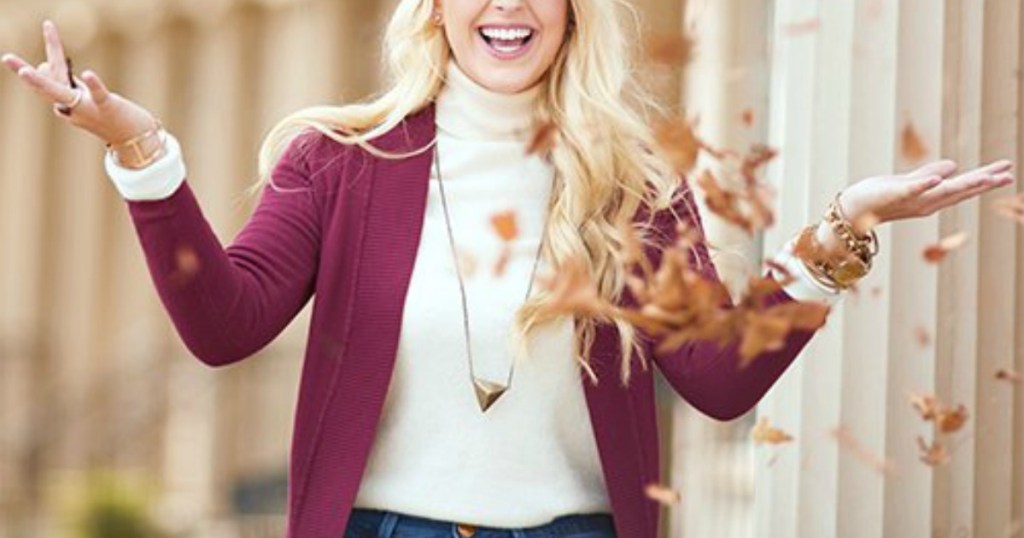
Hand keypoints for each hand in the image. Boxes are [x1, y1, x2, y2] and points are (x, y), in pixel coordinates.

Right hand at [1, 19, 157, 145]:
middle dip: (26, 74)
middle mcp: (72, 109)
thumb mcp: (85, 100)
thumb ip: (67, 85)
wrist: (137, 141)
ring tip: (26, 70)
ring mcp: (88, 109)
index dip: (43, 65)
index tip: (37, 39)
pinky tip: (88, 73)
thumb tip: (44, 64)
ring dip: (43, 83)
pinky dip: (92, 84)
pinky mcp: (107, 107)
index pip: (49, 81)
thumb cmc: (111, 117)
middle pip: (46, 88)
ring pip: (61, 94)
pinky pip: (98, 95)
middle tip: (5, 57)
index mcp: (66, 106)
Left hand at [838, 159, 1014, 224]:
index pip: (963, 187)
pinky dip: (926, 184)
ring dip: (965, 185)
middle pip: (960, 191)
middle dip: (984, 183)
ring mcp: (911, 200)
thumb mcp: (909, 182)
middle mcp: (926, 202)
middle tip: (1008, 175)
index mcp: (931, 197)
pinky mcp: (894, 195)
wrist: (852, 210)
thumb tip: (953, 166)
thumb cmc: (879, 197)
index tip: (1007, 171)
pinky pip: (912, 189)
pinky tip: (941, 178)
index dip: (985, 179)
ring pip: (943, 192)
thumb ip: (929, 174)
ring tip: (986, 177)